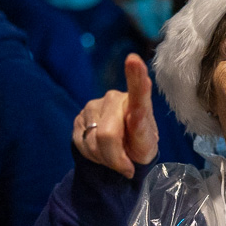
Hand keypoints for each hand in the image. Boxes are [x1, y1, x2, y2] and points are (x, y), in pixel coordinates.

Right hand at [73, 53, 158, 178]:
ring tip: (114, 156)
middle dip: (115, 158)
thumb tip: (133, 125)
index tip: (134, 59)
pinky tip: (101, 151)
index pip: (138, 92)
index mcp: (139, 104)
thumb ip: (141, 137)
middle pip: (107, 134)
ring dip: (104, 158)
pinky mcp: (79, 117)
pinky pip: (80, 143)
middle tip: (125, 166)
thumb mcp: (147, 146)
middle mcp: (115, 99)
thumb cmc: (139, 147)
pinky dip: (92, 155)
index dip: (135, 77)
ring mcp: (94, 106)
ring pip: (92, 141)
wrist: (122, 155)